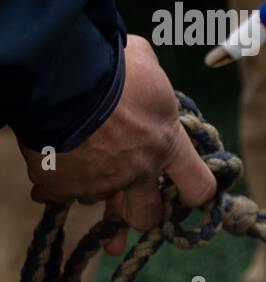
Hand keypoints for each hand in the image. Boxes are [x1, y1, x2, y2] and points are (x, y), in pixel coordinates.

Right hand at [21, 35, 216, 254]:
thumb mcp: (145, 64)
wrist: (62, 80)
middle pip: (148, 218)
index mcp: (167, 145)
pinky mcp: (62, 186)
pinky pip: (58, 194)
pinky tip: (51, 166)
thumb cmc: (112, 68)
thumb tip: (144, 66)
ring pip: (98, 203)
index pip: (199, 187)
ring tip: (83, 163)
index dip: (194, 194)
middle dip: (141, 213)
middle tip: (132, 200)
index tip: (185, 192)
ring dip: (93, 188)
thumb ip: (150, 81)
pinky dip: (54, 183)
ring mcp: (100, 183)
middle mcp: (138, 172)